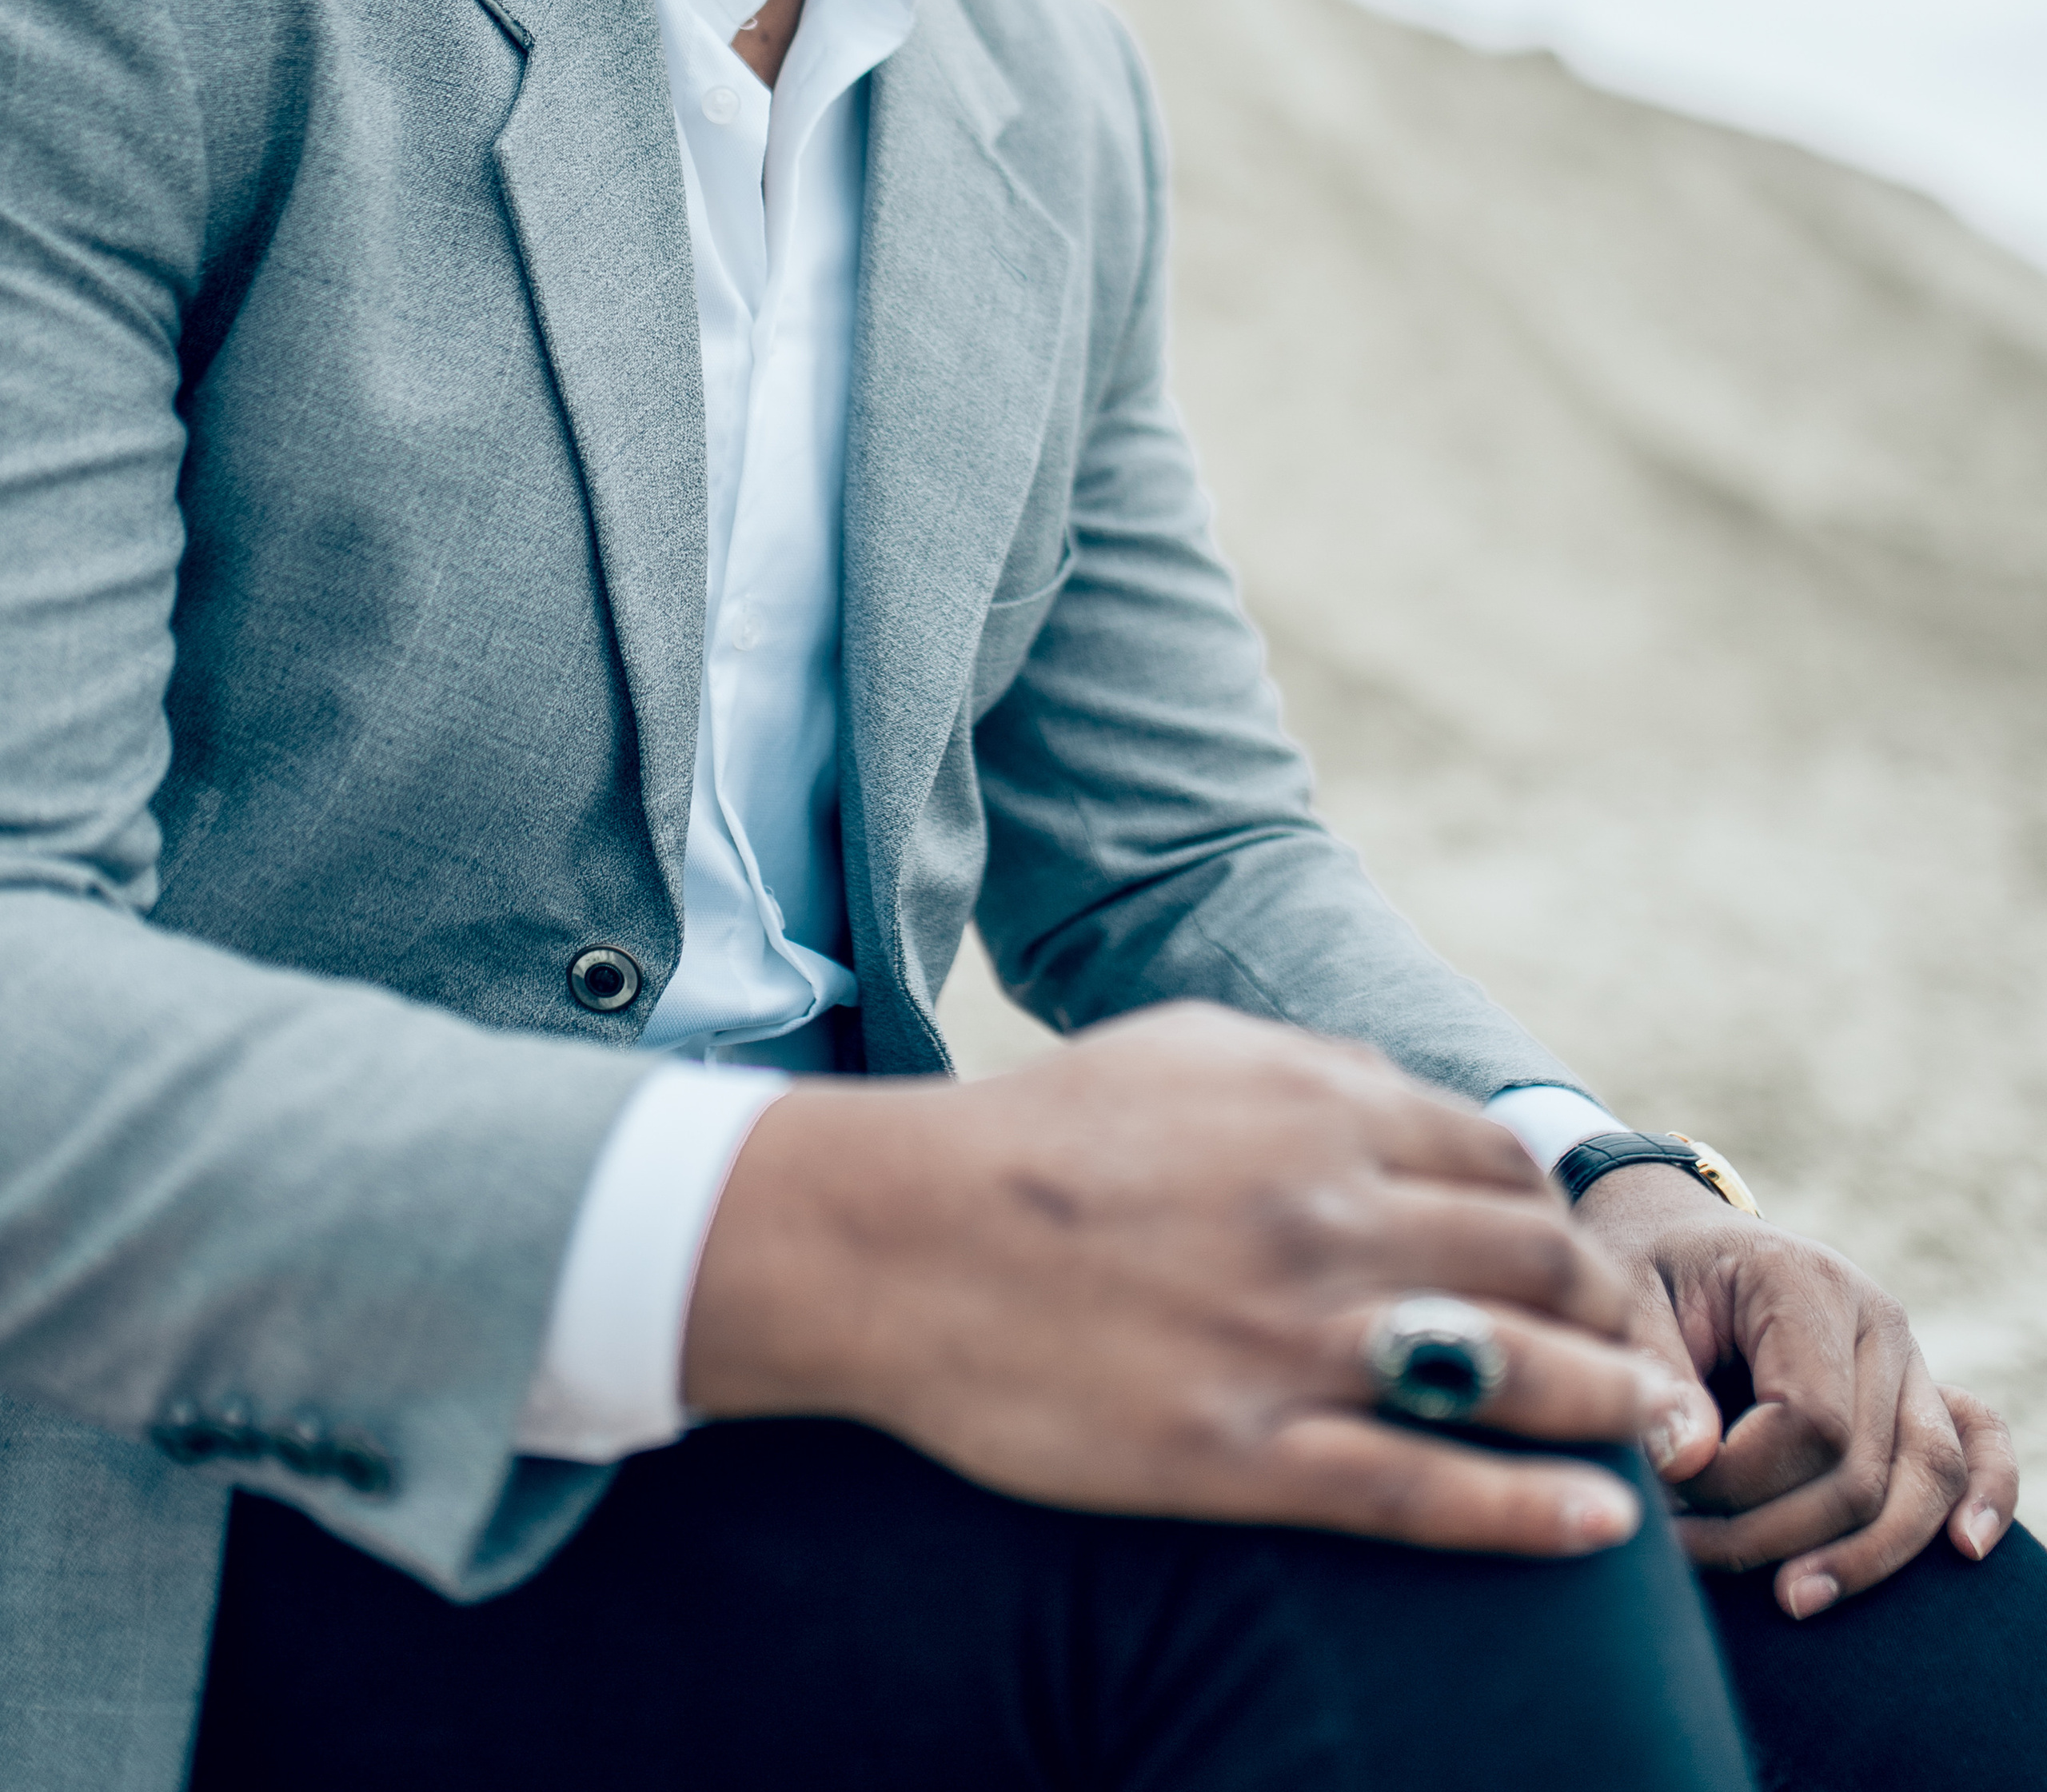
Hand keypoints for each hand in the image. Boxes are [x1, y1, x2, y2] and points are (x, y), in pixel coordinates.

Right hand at [686, 1005, 1699, 1556]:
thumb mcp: (1187, 1048)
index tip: (1599, 1276)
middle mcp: (1326, 1214)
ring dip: (1618, 1410)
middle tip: (1667, 1368)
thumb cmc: (1042, 1132)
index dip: (1574, 1227)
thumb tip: (1412, 1101)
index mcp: (1318, 1110)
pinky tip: (1596, 1528)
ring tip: (1673, 1447)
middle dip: (1626, 1320)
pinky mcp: (1237, 1451)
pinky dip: (1528, 1514)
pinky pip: (1421, 1490)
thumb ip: (1317, 1068)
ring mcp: (1286, 1336)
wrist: (895, 1235)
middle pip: (1538, 1265)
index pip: (1507, 1169)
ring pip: (1512, 1376)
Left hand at [1575, 1163, 2020, 1616]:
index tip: (1670, 1490)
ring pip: (1925, 1476)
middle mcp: (1875, 1318)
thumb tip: (1688, 1462)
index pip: (1809, 1420)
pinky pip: (1978, 1442)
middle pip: (1863, 1467)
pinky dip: (1985, 1496)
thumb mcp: (1625, 1297)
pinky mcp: (1920, 1388)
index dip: (1741, 1479)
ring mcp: (1908, 1356)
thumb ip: (1654, 1373)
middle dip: (1775, 1533)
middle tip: (1688, 1549)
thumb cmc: (1648, 1272)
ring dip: (1861, 1555)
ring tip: (1791, 1598)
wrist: (1679, 1243)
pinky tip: (1963, 1549)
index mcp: (1805, 1281)